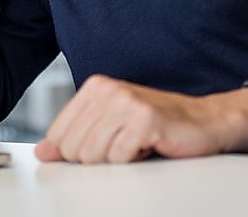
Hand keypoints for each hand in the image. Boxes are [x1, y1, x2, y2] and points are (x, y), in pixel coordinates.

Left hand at [35, 75, 247, 163]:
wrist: (203, 122)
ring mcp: (126, 102)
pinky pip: (119, 158)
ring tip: (136, 144)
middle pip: (73, 148)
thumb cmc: (157, 125)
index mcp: (94, 88)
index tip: (103, 144)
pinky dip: (135, 160)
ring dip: (117, 159)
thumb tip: (43, 151)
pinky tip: (149, 145)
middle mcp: (107, 90)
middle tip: (124, 144)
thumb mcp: (109, 128)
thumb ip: (74, 137)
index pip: (57, 135)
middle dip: (98, 157)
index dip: (77, 151)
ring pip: (92, 155)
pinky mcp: (144, 120)